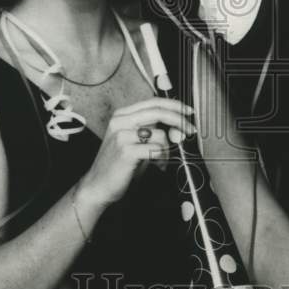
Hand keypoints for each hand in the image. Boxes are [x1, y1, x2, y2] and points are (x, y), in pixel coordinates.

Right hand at [78, 98, 194, 206]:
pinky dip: (162, 158)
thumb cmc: (118, 165)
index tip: (187, 112)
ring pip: (160, 134)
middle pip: (158, 111)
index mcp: (122, 115)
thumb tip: (177, 127)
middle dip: (179, 120)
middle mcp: (120, 122)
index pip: (153, 102)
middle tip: (190, 130)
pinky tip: (158, 165)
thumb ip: (152, 130)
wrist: (98, 186)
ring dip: (168, 149)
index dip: (174, 105)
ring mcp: (122, 136)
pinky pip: (156, 150)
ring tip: (162, 160)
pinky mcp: (126, 151)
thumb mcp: (135, 141)